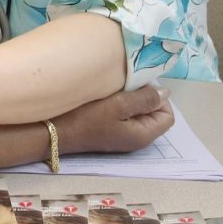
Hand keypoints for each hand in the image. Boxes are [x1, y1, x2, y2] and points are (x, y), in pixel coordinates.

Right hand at [53, 84, 173, 154]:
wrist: (54, 131)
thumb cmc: (86, 118)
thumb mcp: (118, 105)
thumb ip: (144, 98)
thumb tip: (165, 93)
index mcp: (143, 135)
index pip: (167, 115)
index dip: (159, 98)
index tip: (140, 85)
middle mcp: (137, 138)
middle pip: (153, 114)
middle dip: (144, 97)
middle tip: (126, 85)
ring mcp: (123, 135)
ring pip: (138, 113)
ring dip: (131, 99)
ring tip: (116, 89)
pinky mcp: (111, 131)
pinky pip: (125, 115)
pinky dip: (121, 104)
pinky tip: (108, 97)